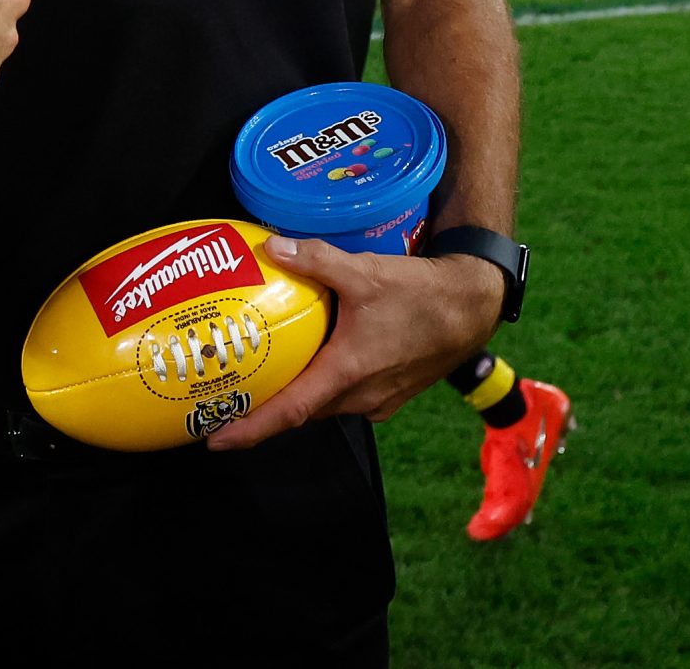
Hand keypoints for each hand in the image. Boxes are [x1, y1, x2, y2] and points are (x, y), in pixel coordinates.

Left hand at [203, 234, 505, 450]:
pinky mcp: (393, 391)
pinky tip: (315, 359)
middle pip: (303, 410)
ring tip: (265, 377)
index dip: (251, 429)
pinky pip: (347, 396)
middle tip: (229, 398)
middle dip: (266, 411)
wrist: (474, 307)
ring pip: (326, 403)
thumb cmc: (422, 294)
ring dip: (297, 395)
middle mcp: (361, 395)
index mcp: (347, 373)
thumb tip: (270, 248)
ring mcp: (379, 398)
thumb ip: (314, 259)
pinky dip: (325, 384)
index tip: (215, 441)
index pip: (290, 412)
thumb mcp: (364, 271)